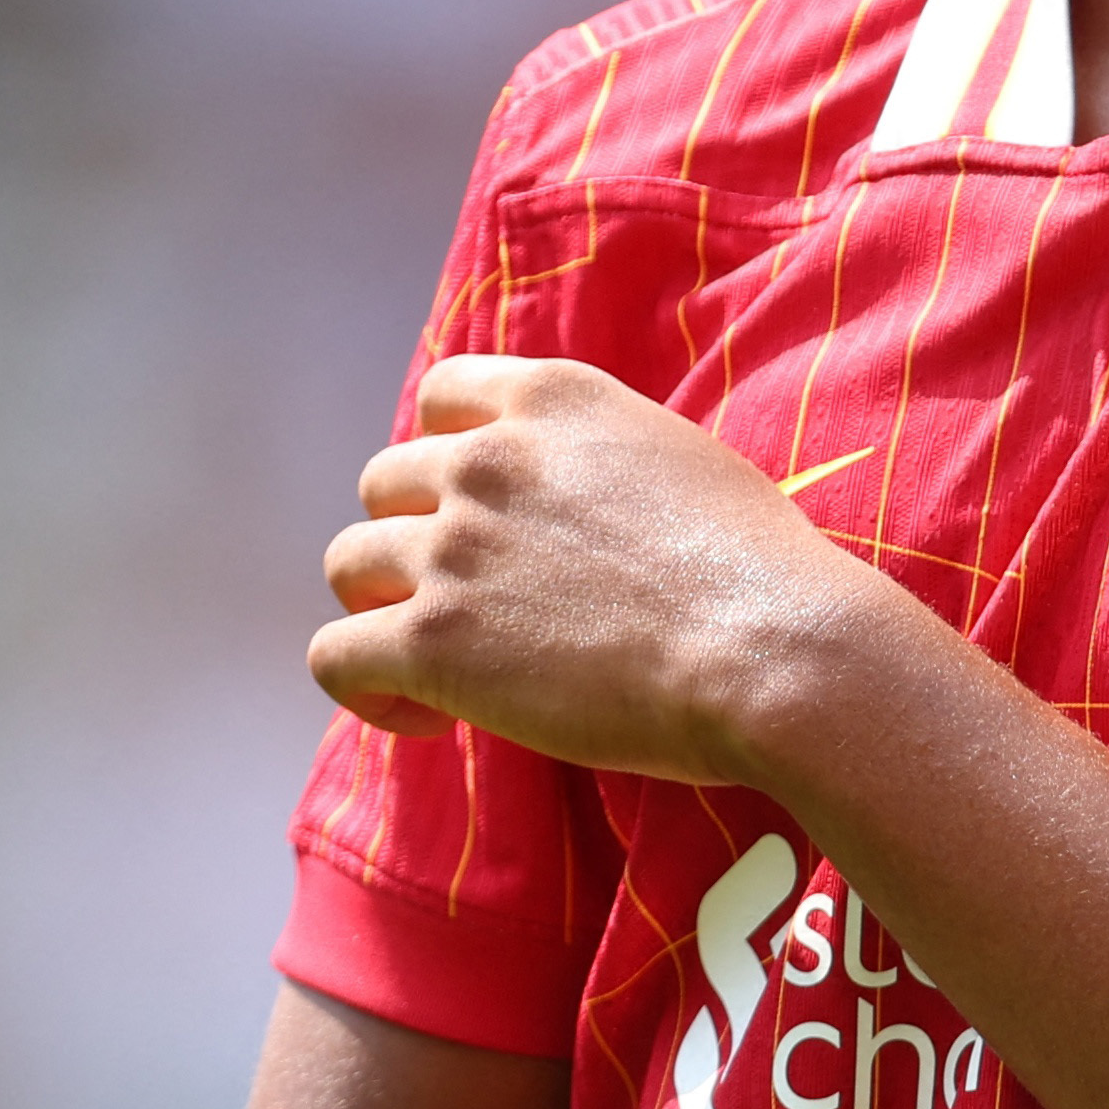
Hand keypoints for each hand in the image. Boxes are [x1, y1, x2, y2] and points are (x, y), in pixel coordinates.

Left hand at [312, 357, 903, 785]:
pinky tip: (424, 715)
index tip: (480, 510)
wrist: (771, 648)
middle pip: (385, 482)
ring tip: (440, 663)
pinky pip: (336, 656)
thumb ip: (603, 458)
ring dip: (383, 607)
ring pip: (349, 563)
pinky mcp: (432, 640)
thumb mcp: (681, 459)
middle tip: (472, 602)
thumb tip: (585, 503)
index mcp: (551, 401)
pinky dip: (364, 688)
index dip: (446, 454)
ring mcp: (451, 547)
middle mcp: (485, 459)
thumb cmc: (760, 569)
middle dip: (415, 538)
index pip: (442, 393)